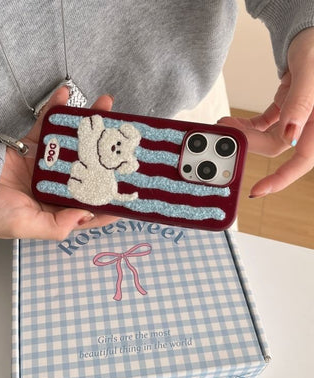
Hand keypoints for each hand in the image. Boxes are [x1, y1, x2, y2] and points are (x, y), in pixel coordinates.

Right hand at [0, 87, 117, 239]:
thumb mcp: (28, 226)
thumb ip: (58, 225)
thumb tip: (86, 215)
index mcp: (60, 208)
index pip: (93, 206)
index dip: (113, 200)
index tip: (133, 189)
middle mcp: (58, 187)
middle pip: (90, 169)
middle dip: (108, 154)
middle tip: (126, 138)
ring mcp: (48, 164)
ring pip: (74, 144)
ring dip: (89, 125)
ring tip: (106, 107)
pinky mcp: (33, 146)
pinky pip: (48, 126)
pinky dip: (56, 110)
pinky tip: (67, 95)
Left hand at [218, 27, 313, 197]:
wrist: (309, 33)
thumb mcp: (311, 72)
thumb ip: (301, 103)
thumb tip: (290, 134)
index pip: (303, 159)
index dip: (281, 178)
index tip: (258, 190)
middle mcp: (310, 123)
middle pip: (278, 147)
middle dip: (250, 144)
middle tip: (226, 134)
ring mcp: (298, 117)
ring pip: (269, 138)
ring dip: (245, 135)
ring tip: (225, 124)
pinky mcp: (288, 109)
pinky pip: (266, 125)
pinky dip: (249, 126)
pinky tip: (235, 122)